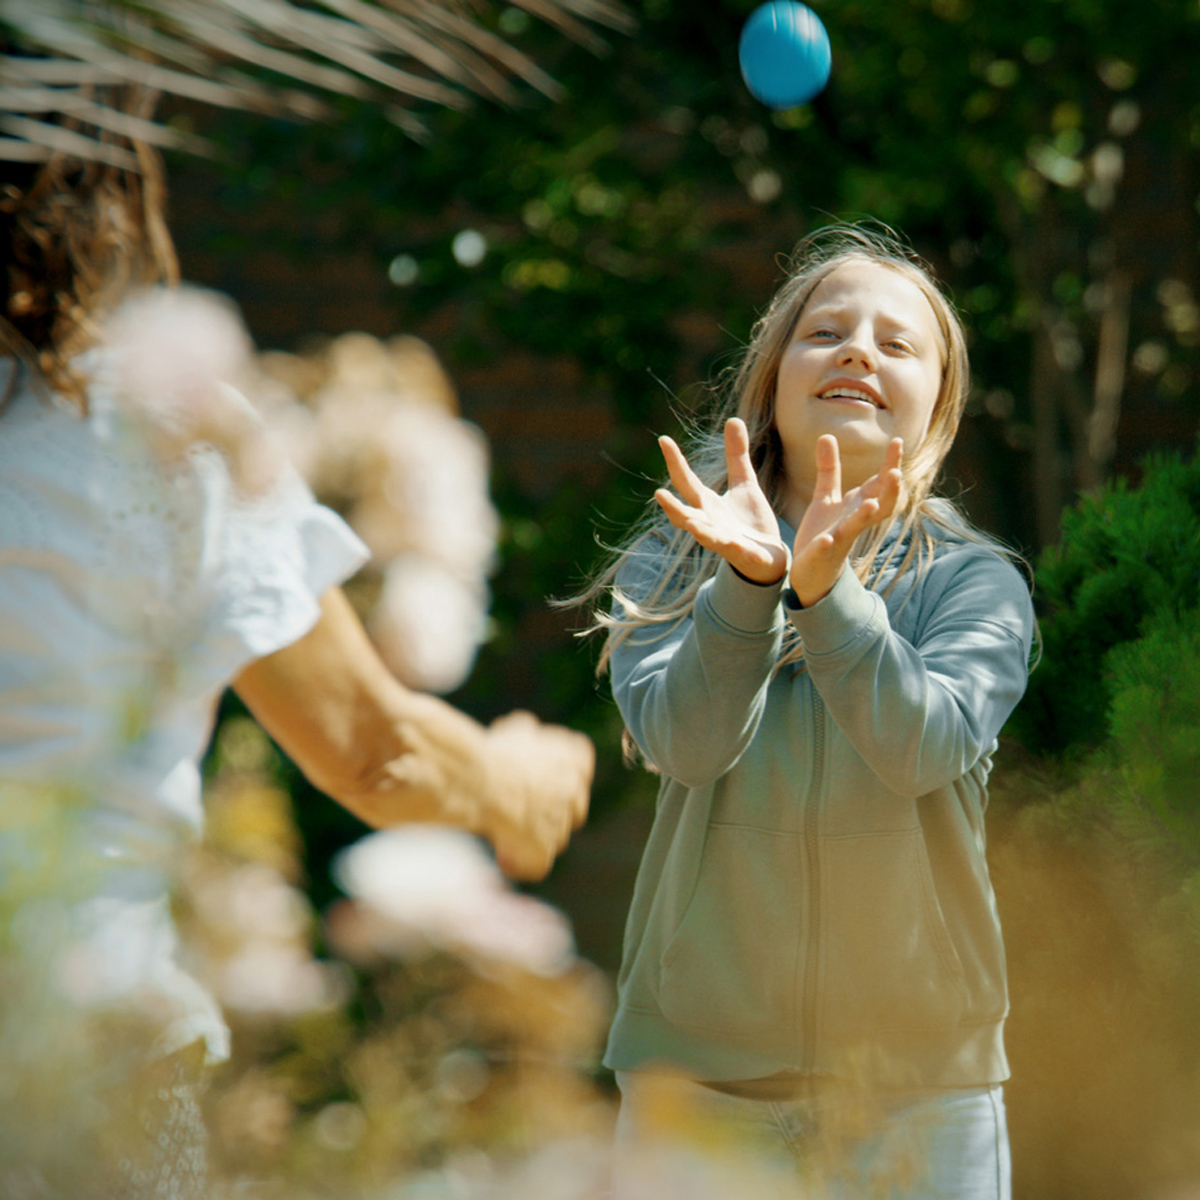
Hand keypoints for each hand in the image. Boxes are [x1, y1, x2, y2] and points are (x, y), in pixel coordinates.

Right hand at [480, 712, 593, 880]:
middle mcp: (576, 793)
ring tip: (504, 827)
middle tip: (523, 804)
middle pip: (573, 804)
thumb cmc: (497, 752)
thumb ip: (530, 733)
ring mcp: (562, 826)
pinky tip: (503, 855)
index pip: (579, 764)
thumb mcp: (516, 729)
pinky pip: (537, 863)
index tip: (537, 773)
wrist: (482, 783)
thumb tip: (526, 730)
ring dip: (536, 833)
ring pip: (555, 835)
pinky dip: (522, 862)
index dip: (558, 770)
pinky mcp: (543, 852)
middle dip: (552, 806)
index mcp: (576, 758)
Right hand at [655, 418, 788, 583]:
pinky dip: (735, 548)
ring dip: (698, 531)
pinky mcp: (744, 554)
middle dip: (673, 506)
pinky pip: (738, 552)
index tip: (663, 440)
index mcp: (707, 505)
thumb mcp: (744, 483)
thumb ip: (737, 455)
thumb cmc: (749, 522)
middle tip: (659, 493)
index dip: (674, 461)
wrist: (767, 558)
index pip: (686, 481)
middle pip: (686, 514)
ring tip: (690, 524)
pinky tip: (734, 543)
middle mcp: (709, 523)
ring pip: (706, 537)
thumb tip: (733, 419)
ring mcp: (724, 541)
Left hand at [789, 436, 902, 606]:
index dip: (890, 464)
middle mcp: (854, 521)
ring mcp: (839, 538)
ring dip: (865, 515)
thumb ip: (829, 468)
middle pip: (880, 505)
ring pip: (857, 527)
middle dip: (890, 491)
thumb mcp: (826, 497)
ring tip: (870, 504)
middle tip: (897, 472)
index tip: (898, 442)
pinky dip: (826, 544)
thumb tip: (828, 435)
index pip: (879, 484)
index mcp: (857, 506)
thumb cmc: (824, 531)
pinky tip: (826, 539)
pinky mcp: (821, 554)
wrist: (810, 571)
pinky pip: (826, 549)